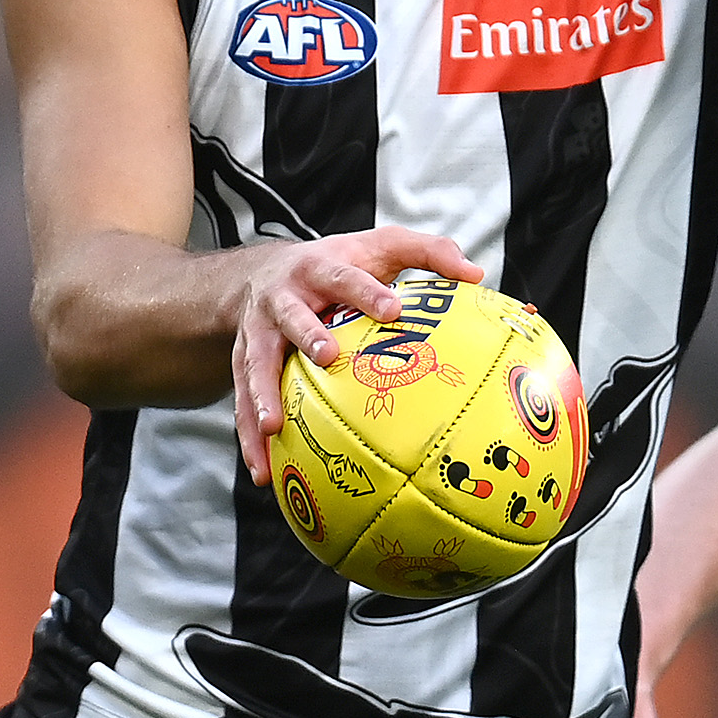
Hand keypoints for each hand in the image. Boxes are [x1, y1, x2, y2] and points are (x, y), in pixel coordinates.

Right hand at [230, 227, 482, 484]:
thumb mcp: (381, 246)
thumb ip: (429, 252)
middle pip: (292, 316)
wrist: (262, 273)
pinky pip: (242, 401)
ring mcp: (258, 333)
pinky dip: (248, 438)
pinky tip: (263, 471)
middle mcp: (282, 299)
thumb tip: (475, 273)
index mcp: (319, 268)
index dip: (367, 291)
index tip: (393, 309)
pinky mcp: (243, 362)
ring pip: (256, 365)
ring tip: (273, 429)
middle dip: (307, 334)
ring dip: (262, 396)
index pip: (345, 276)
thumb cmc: (338, 263)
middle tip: (327, 357)